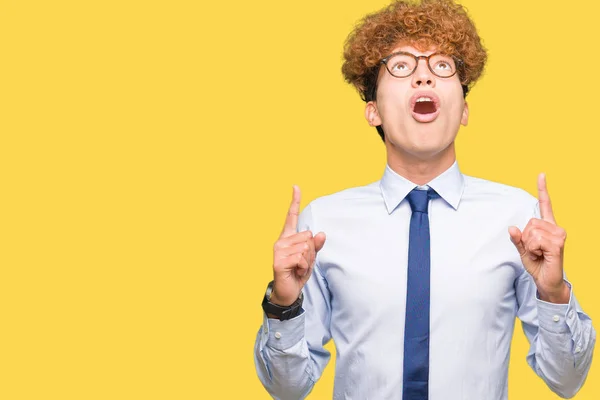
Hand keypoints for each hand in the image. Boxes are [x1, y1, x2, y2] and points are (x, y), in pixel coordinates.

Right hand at [271, 186, 325, 305]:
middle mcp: (281, 240)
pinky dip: (303, 267)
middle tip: (302, 262)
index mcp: (288, 237)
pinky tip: (296, 272)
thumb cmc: (298, 272)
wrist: (288, 291)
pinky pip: (301, 258)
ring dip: (307, 261)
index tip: (296, 186)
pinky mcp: (278, 260)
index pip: (292, 216)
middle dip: (311, 252)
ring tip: (298, 268)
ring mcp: (278, 250)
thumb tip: (321, 234)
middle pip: (307, 236)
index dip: (294, 201)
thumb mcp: (310, 258)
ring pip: (305, 248)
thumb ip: (316, 246)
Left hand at [508, 174, 569, 302]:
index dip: (543, 190)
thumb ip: (517, 239)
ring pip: (531, 232)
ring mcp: (558, 235)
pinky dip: (532, 249)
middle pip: (530, 223)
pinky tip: (541, 255)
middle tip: (534, 250)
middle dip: (526, 238)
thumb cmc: (537, 264)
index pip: (545, 205)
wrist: (546, 281)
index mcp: (547, 227)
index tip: (541, 174)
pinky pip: (535, 240)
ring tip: (538, 253)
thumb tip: (511, 228)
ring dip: (529, 245)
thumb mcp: (522, 250)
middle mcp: (555, 228)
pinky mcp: (558, 243)